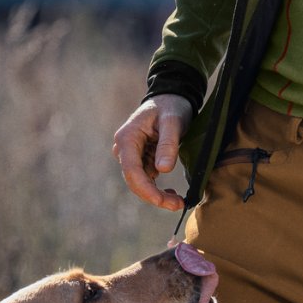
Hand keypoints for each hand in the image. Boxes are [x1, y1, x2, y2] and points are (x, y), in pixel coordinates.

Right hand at [112, 94, 192, 210]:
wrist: (171, 98)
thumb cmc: (171, 106)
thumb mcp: (173, 121)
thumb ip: (168, 144)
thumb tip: (162, 170)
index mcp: (128, 138)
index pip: (132, 170)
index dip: (146, 189)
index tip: (162, 201)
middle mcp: (124, 148)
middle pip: (134, 180)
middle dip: (154, 196)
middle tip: (178, 205)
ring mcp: (131, 154)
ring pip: (140, 181)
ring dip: (156, 193)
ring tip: (178, 200)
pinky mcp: (140, 158)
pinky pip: (146, 177)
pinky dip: (157, 187)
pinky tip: (171, 192)